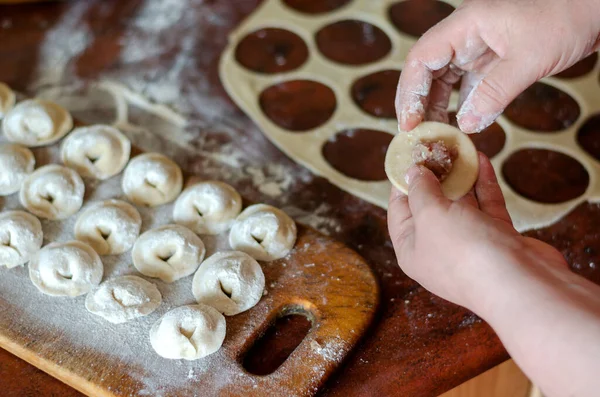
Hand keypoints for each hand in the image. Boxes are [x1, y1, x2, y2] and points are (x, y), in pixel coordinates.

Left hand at [388, 153, 599, 395]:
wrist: (520, 284)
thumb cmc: (463, 251)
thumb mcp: (429, 216)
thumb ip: (420, 191)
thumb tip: (412, 173)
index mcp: (411, 249)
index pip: (399, 211)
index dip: (401, 182)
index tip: (406, 155)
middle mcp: (437, 249)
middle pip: (430, 206)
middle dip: (433, 176)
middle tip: (435, 145)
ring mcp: (469, 245)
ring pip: (460, 205)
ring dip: (459, 177)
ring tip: (457, 147)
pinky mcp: (498, 240)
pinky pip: (486, 207)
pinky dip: (483, 185)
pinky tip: (481, 160)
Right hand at [395, 0, 599, 132]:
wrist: (596, 6)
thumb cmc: (567, 16)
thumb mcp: (529, 59)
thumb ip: (494, 93)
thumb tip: (466, 125)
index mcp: (466, 24)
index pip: (422, 58)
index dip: (410, 91)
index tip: (410, 122)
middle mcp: (466, 34)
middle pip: (427, 71)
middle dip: (419, 103)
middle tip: (418, 134)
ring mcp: (478, 46)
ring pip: (444, 79)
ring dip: (438, 107)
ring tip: (437, 135)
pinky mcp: (493, 58)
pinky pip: (467, 84)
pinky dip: (462, 105)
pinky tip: (462, 125)